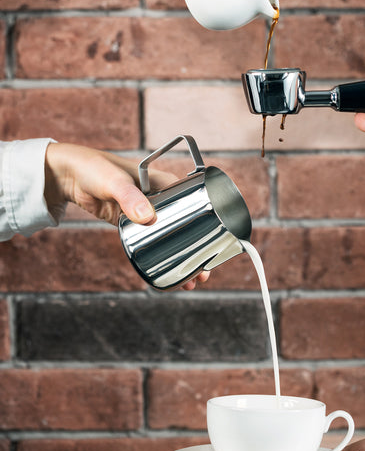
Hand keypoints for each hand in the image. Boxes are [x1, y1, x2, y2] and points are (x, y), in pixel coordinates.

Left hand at [44, 143, 208, 289]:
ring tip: (189, 281)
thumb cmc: (94, 168)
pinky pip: (151, 240)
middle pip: (187, 226)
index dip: (206, 227)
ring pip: (171, 236)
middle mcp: (161, 197)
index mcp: (165, 183)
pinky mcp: (132, 222)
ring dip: (182, 257)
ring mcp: (147, 211)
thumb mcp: (114, 182)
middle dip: (197, 250)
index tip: (210, 250)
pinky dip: (161, 254)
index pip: (195, 204)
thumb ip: (130, 197)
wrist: (68, 174)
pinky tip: (166, 270)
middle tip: (202, 274)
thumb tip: (148, 218)